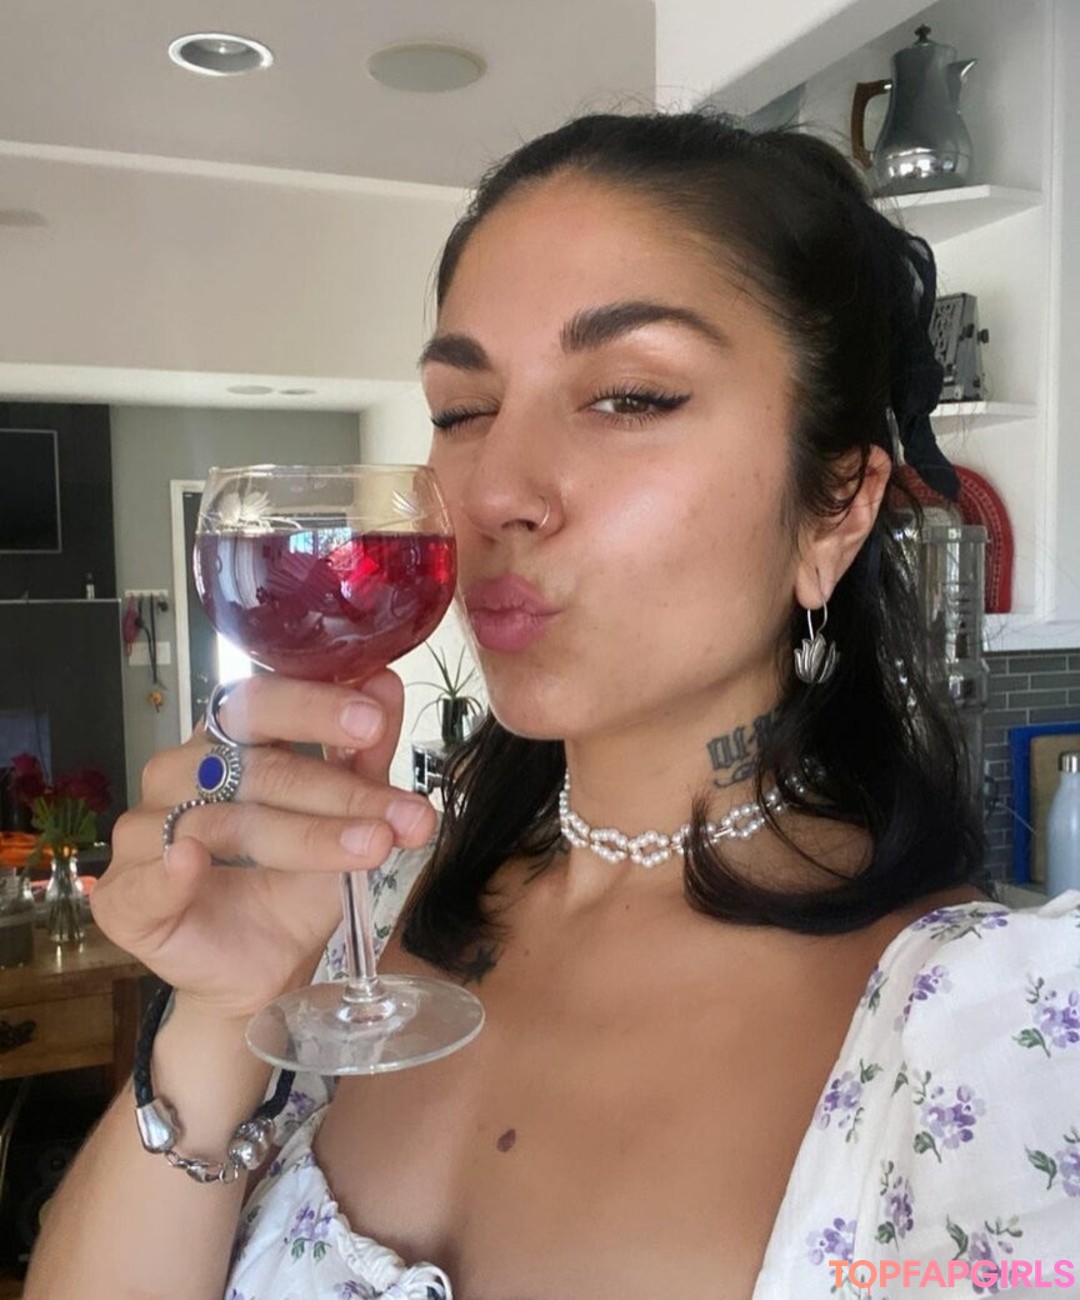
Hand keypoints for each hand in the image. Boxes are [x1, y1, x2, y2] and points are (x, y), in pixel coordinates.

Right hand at [90, 669, 435, 1022]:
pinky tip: (194, 862)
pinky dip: (171, 870)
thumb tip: (385, 684)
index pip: (260, 704)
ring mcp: (144, 835)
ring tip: (372, 847)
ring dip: (307, 835)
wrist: (264, 973)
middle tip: (401, 812)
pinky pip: (145, 879)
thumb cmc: (293, 886)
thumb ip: (362, 758)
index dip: (315, 708)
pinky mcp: (123, 898)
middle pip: (255, 768)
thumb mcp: (345, 821)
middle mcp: (177, 777)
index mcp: (224, 745)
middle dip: (339, 790)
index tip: (375, 721)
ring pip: (224, 822)